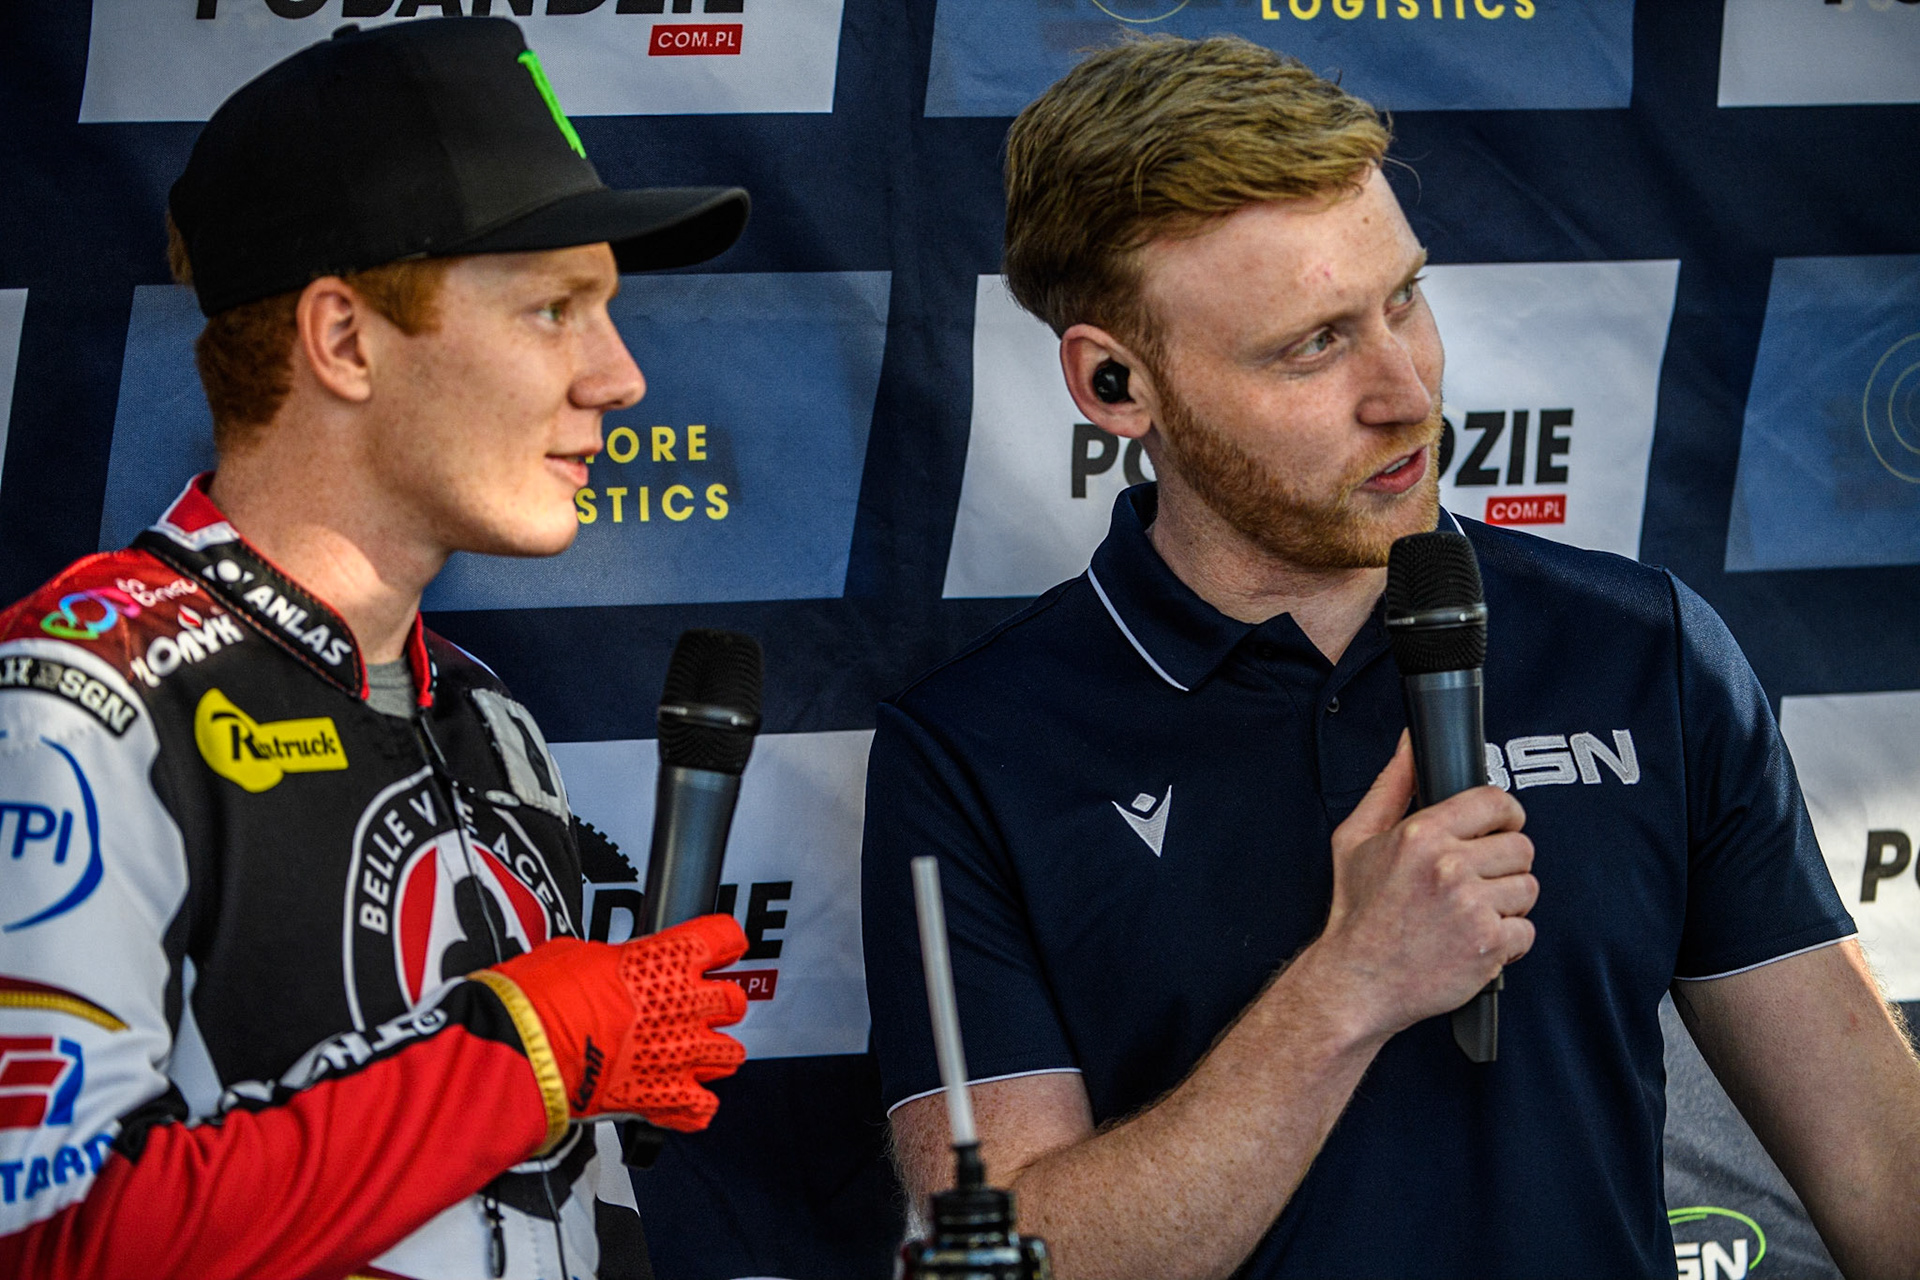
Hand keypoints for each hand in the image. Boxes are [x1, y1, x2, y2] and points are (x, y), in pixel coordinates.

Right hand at [484, 915, 748, 1131]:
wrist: (523, 1050)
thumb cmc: (540, 996)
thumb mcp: (579, 953)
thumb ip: (616, 961)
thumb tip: (612, 970)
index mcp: (667, 959)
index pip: (726, 938)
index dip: (722, 945)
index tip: (718, 951)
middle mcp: (685, 1004)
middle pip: (734, 1001)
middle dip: (716, 1005)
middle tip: (690, 1008)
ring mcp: (680, 1053)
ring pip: (729, 1054)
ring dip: (710, 1053)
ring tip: (684, 1052)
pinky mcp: (665, 1097)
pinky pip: (703, 1107)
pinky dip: (692, 1105)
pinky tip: (676, 1095)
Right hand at [1303, 733, 1535, 1042]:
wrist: (1356, 982)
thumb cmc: (1357, 912)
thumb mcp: (1356, 839)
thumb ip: (1391, 786)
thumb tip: (1410, 743)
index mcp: (1421, 834)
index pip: (1495, 802)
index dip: (1503, 814)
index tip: (1498, 828)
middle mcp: (1449, 866)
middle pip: (1521, 846)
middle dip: (1504, 863)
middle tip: (1477, 880)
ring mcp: (1472, 906)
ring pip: (1528, 888)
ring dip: (1507, 903)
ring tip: (1472, 913)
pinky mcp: (1489, 945)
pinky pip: (1527, 931)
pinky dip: (1507, 942)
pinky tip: (1474, 941)